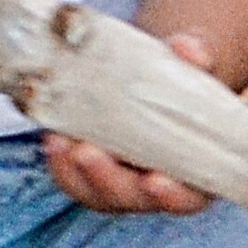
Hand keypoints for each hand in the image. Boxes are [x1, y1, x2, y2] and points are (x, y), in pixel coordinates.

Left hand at [42, 32, 219, 216]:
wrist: (154, 83)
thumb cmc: (184, 85)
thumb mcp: (195, 70)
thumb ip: (196, 60)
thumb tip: (189, 49)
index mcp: (194, 175)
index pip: (187, 199)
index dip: (172, 196)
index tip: (155, 180)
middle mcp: (154, 188)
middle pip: (132, 197)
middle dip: (107, 179)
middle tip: (87, 152)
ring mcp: (120, 183)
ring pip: (95, 191)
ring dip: (74, 171)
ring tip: (59, 141)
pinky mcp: (90, 172)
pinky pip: (72, 176)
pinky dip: (59, 161)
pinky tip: (51, 135)